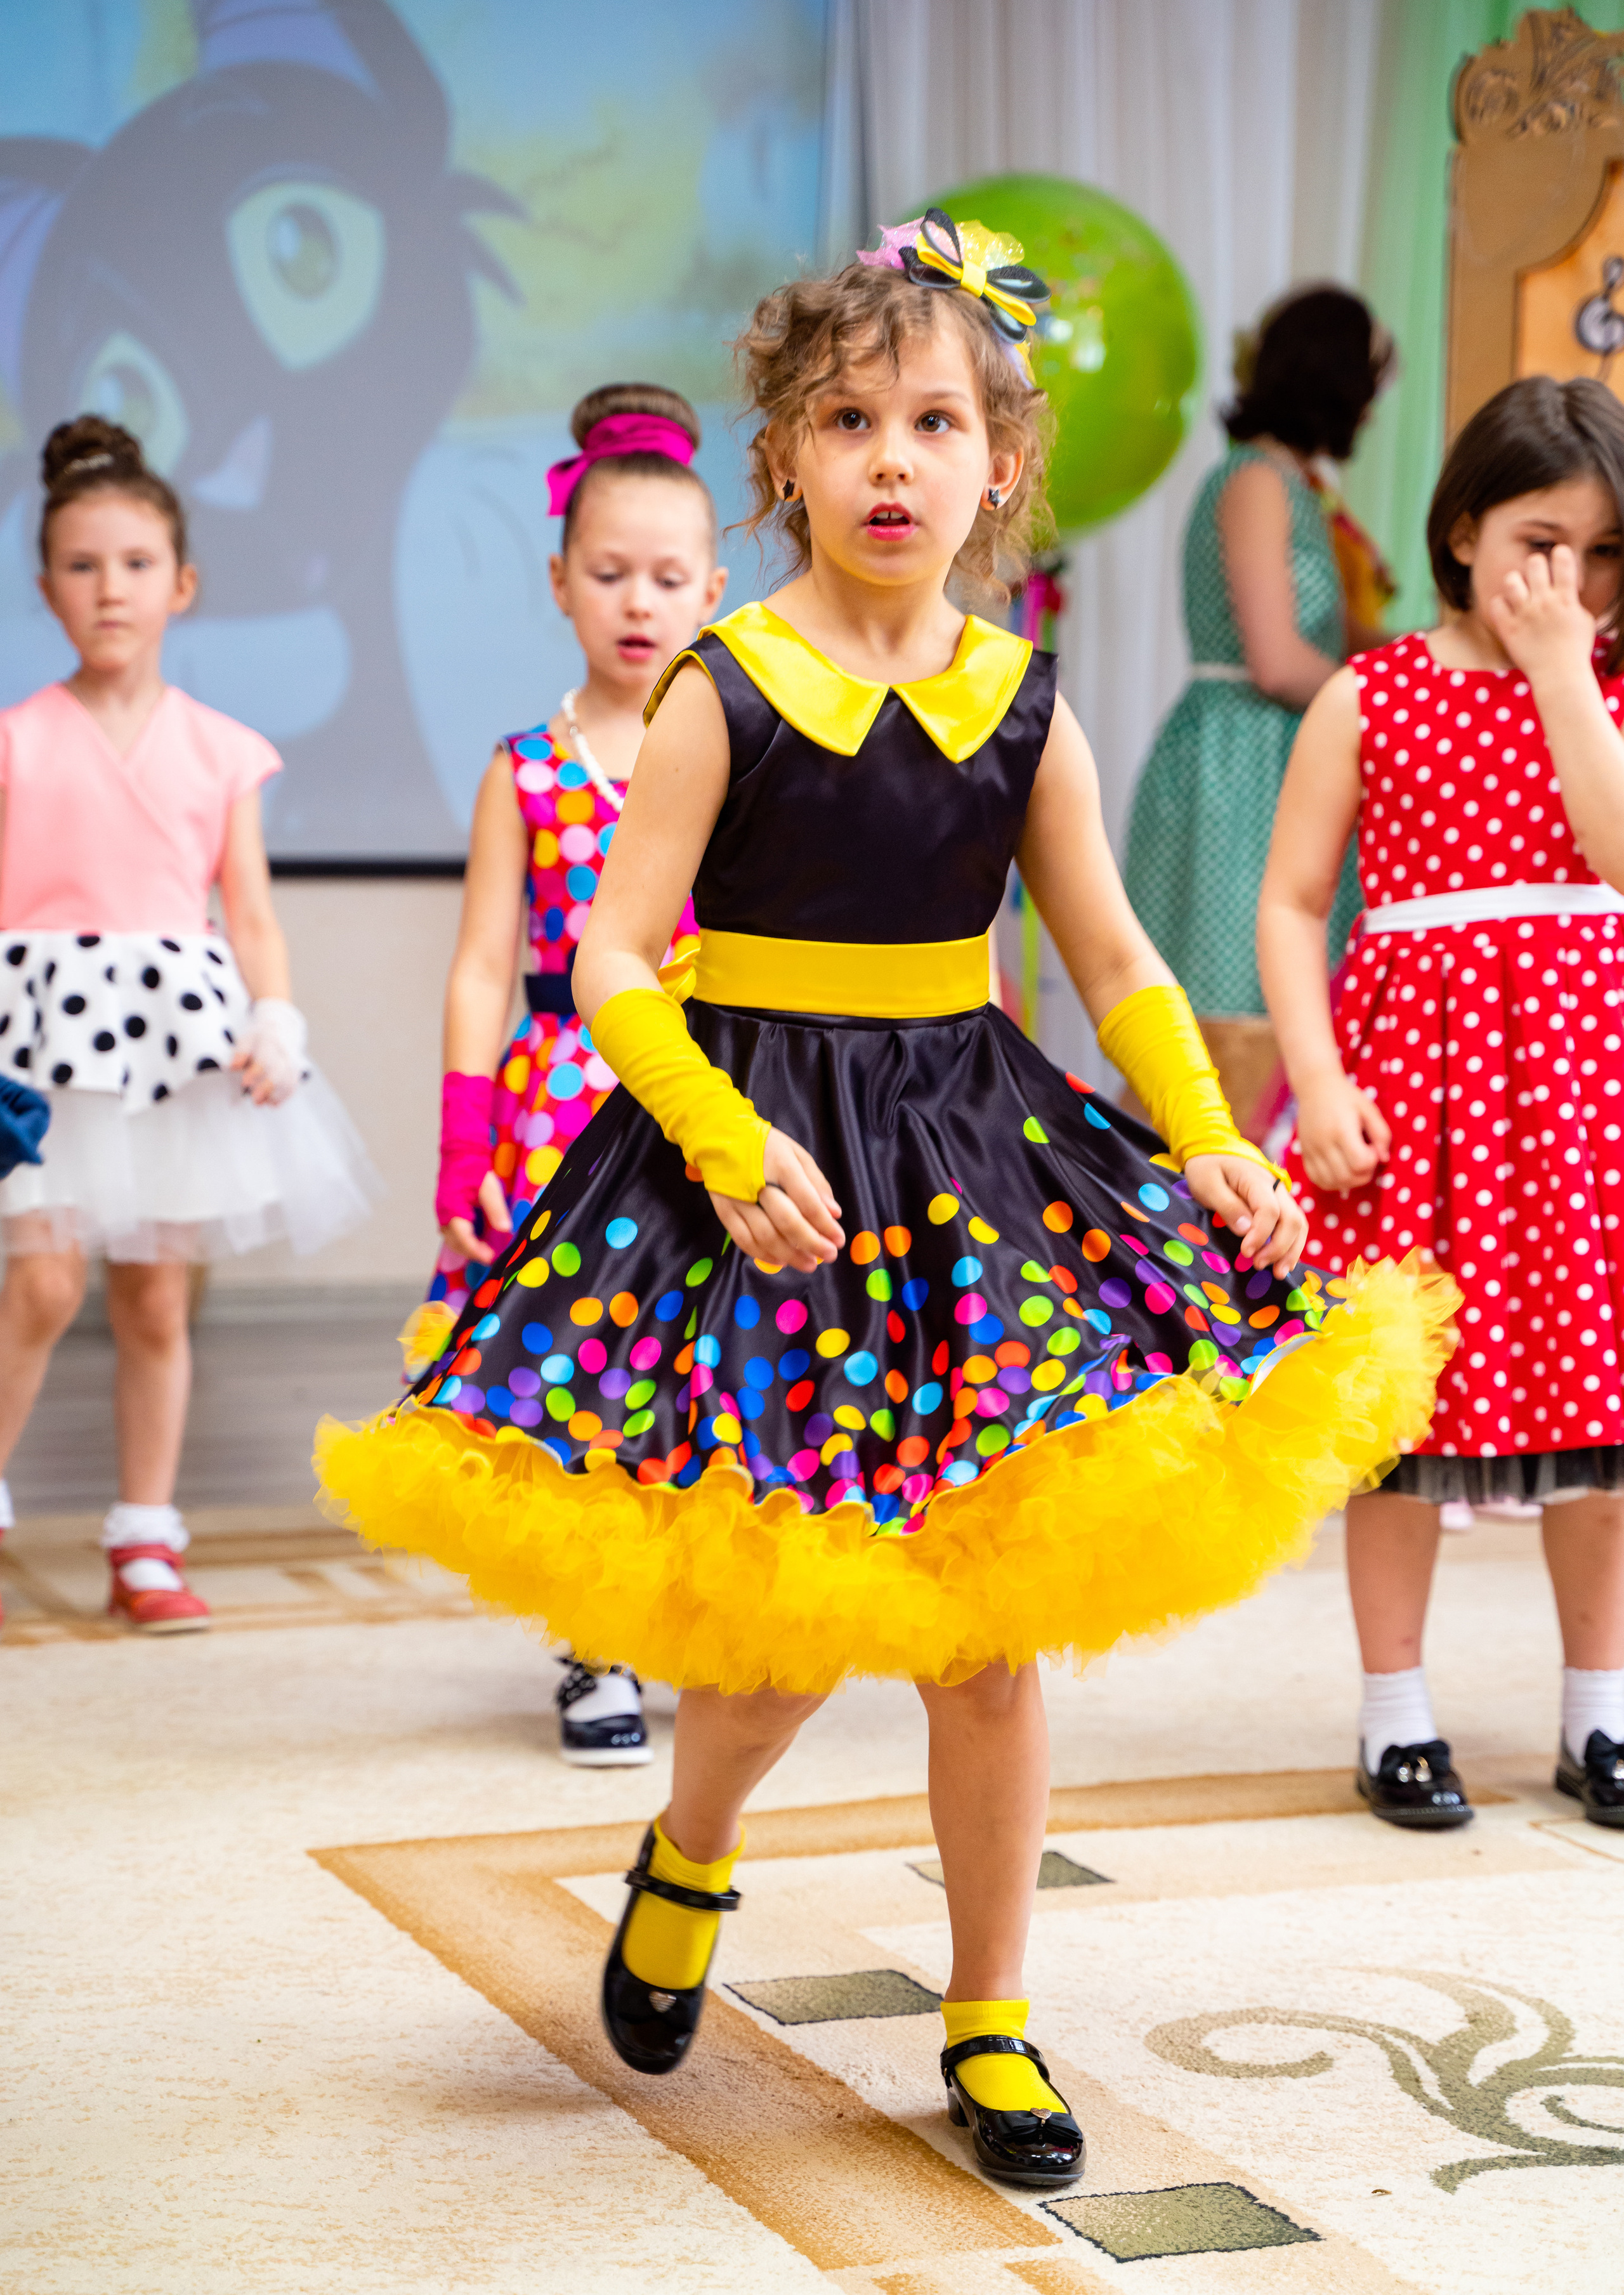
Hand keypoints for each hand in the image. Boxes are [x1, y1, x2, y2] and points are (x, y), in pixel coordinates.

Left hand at [231, 996, 306, 1106]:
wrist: (282, 1029)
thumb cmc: (259, 1037)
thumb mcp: (247, 1039)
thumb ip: (240, 1053)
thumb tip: (233, 1067)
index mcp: (270, 1041)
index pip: (265, 1058)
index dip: (256, 1072)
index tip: (245, 1083)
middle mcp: (284, 1052)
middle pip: (279, 1071)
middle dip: (267, 1087)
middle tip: (254, 1099)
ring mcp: (292, 1062)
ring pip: (287, 1081)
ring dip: (274, 1094)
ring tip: (259, 1103)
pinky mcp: (295, 1072)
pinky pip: (292, 1086)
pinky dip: (283, 1096)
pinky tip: (271, 1103)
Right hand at [444, 1168, 512, 1265]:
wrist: (459, 1152)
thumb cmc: (472, 1168)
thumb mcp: (489, 1188)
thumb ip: (496, 1210)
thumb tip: (505, 1229)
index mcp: (452, 1210)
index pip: (463, 1239)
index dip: (477, 1252)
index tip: (491, 1258)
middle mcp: (444, 1215)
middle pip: (456, 1244)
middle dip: (473, 1253)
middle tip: (492, 1256)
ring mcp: (442, 1214)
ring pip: (452, 1240)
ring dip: (468, 1247)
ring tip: (486, 1250)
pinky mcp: (445, 1211)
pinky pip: (452, 1232)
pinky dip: (464, 1239)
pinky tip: (478, 1238)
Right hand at [707, 1126, 843, 1273]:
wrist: (718, 1137)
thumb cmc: (765, 1147)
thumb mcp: (796, 1154)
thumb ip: (816, 1182)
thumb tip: (834, 1213)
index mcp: (781, 1165)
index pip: (807, 1201)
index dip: (825, 1224)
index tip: (839, 1239)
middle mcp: (758, 1183)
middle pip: (786, 1222)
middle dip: (811, 1243)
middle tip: (829, 1256)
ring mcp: (738, 1199)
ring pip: (765, 1236)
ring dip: (790, 1254)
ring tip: (808, 1263)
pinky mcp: (723, 1210)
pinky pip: (743, 1239)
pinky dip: (762, 1254)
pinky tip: (780, 1261)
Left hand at [1183, 1153, 1306, 1272]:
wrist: (1214, 1151)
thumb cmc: (1208, 1167)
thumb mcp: (1207, 1184)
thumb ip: (1227, 1206)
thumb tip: (1246, 1230)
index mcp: (1256, 1179)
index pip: (1269, 1210)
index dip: (1261, 1235)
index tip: (1246, 1252)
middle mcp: (1276, 1187)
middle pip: (1291, 1219)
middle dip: (1279, 1247)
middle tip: (1258, 1265)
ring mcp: (1281, 1196)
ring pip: (1298, 1224)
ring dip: (1291, 1250)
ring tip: (1278, 1273)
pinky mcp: (1280, 1204)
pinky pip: (1294, 1225)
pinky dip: (1292, 1245)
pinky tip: (1284, 1263)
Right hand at [1294, 1068, 1389, 1191]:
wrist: (1315, 1087)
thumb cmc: (1347, 1097)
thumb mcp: (1369, 1109)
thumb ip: (1381, 1134)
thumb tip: (1383, 1159)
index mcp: (1341, 1129)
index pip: (1360, 1163)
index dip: (1372, 1161)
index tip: (1372, 1149)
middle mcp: (1323, 1143)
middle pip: (1346, 1177)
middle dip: (1363, 1175)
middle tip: (1367, 1160)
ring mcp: (1311, 1150)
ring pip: (1331, 1182)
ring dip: (1349, 1181)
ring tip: (1354, 1166)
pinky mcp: (1304, 1154)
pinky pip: (1317, 1180)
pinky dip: (1332, 1182)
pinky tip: (1340, 1171)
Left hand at [1483, 543, 1595, 687]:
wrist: (1559, 676)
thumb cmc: (1575, 650)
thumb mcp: (1584, 620)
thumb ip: (1573, 602)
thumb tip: (1567, 590)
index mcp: (1566, 599)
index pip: (1563, 562)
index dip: (1560, 554)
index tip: (1558, 556)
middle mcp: (1544, 602)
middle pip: (1534, 563)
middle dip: (1535, 564)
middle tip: (1536, 577)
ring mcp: (1524, 615)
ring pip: (1511, 580)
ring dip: (1515, 582)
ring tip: (1519, 593)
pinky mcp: (1508, 629)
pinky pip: (1496, 603)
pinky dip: (1500, 604)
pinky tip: (1507, 610)